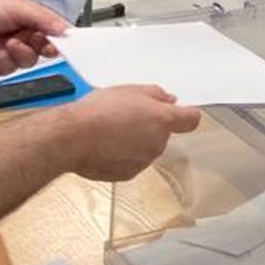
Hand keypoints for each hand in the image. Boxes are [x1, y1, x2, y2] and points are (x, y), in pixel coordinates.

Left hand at [0, 0, 68, 75]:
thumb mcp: (18, 6)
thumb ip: (44, 18)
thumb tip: (65, 29)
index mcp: (29, 20)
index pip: (53, 31)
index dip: (61, 38)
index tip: (68, 42)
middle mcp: (22, 36)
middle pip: (45, 49)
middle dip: (41, 46)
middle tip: (37, 40)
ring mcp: (10, 52)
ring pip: (29, 61)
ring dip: (20, 52)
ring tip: (8, 42)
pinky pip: (10, 69)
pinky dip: (3, 58)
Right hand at [61, 85, 200, 180]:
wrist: (72, 138)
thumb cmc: (97, 113)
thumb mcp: (129, 89)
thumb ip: (155, 94)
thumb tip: (168, 100)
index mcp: (162, 120)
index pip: (191, 119)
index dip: (186, 115)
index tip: (182, 112)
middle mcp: (157, 144)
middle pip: (162, 134)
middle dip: (149, 125)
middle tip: (126, 115)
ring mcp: (142, 161)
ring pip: (145, 149)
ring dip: (134, 141)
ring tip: (110, 129)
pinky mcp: (126, 174)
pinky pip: (130, 162)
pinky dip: (121, 155)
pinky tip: (104, 144)